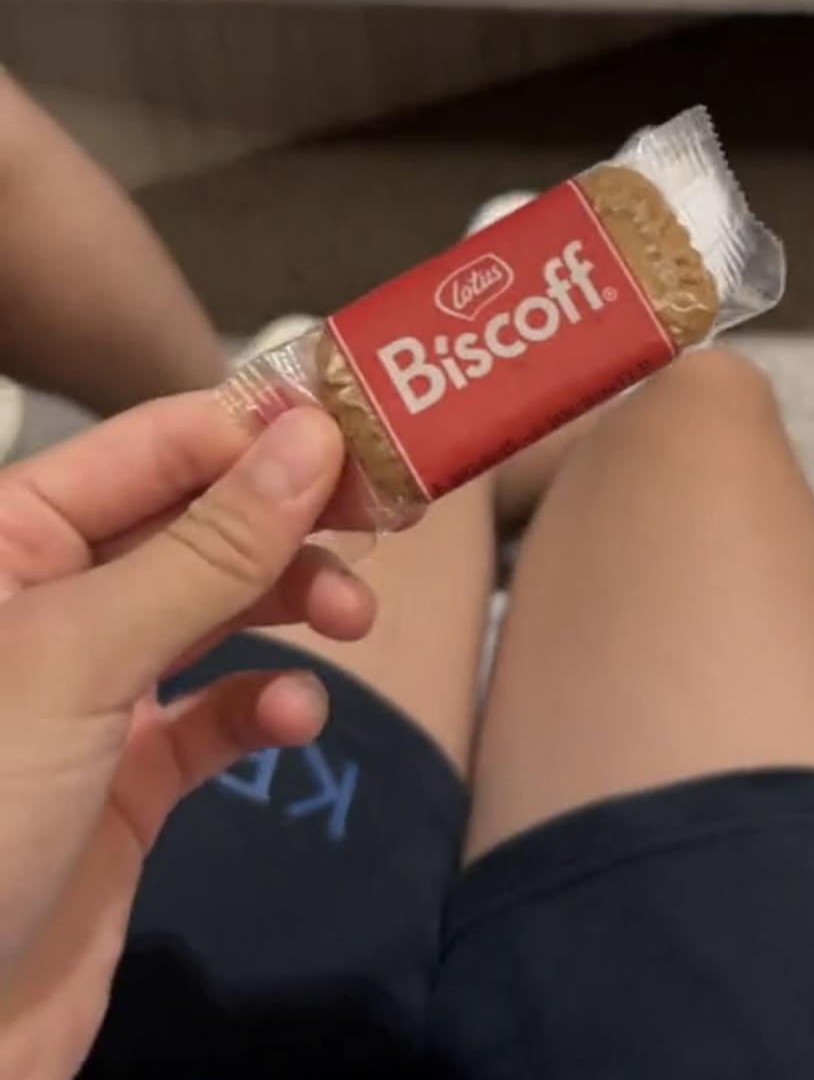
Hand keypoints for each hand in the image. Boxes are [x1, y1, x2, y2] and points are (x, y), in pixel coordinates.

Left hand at [0, 395, 375, 1079]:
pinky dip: (265, 707)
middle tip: (387, 517)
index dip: (260, 429)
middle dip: (291, 519)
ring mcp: (92, 689)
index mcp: (8, 539)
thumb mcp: (80, 659)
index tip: (367, 427)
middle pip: (198, 520)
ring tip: (356, 621)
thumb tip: (313, 437)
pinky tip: (293, 720)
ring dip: (293, 603)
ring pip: (218, 608)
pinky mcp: (129, 775)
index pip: (155, 445)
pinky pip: (218, 712)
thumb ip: (205, 549)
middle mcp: (50, 599)